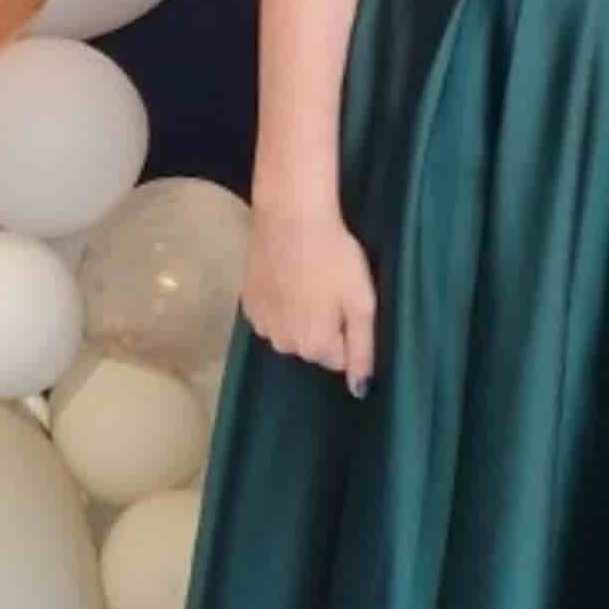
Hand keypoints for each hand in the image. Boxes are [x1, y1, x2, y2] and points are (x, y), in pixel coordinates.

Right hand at [243, 194, 377, 391]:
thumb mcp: (362, 303)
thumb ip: (362, 350)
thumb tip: (358, 390)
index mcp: (315, 346)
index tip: (347, 302)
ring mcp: (261, 325)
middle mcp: (284, 344)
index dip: (347, 331)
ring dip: (299, 316)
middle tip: (329, 290)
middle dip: (322, 327)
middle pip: (312, 347)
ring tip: (306, 282)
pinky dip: (279, 304)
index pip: (338, 359)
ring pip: (289, 333)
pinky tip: (285, 278)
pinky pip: (270, 316)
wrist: (290, 218)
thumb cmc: (335, 258)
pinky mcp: (246, 304)